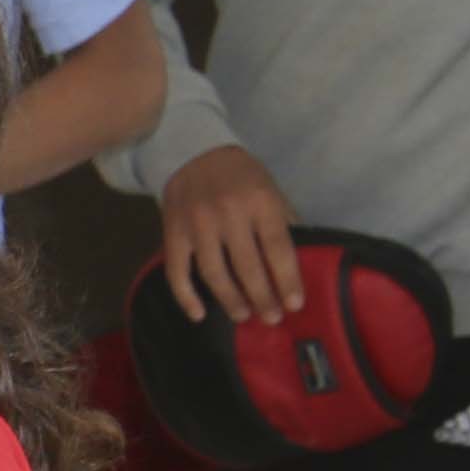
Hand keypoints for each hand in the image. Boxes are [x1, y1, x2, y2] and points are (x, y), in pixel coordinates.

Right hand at [155, 141, 302, 323]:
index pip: (278, 249)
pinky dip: (186, 297)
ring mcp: (197, 225)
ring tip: (243, 315)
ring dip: (231, 300)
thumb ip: (283, 222)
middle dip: (263, 298)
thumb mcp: (271, 189)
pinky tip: (198, 314)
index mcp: (259, 201)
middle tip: (272, 318)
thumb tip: (296, 261)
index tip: (295, 304)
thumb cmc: (241, 174)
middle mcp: (228, 213)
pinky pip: (178, 272)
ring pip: (215, 274)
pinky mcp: (173, 232)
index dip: (287, 280)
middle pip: (248, 267)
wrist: (193, 152)